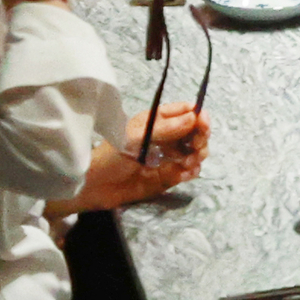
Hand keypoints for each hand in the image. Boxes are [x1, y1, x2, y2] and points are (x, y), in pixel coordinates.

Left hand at [75, 106, 208, 210]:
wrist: (96, 188)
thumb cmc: (111, 156)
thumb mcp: (136, 138)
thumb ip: (165, 128)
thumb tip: (194, 117)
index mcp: (157, 121)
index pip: (186, 112)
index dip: (198, 116)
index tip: (203, 125)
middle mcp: (166, 136)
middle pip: (196, 132)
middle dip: (200, 139)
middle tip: (194, 149)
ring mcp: (169, 156)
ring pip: (196, 152)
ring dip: (196, 157)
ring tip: (186, 164)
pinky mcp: (169, 176)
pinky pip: (189, 171)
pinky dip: (190, 172)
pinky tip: (182, 175)